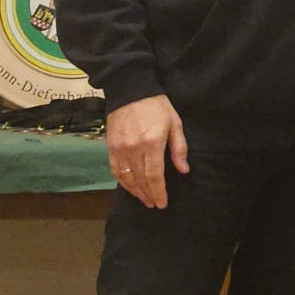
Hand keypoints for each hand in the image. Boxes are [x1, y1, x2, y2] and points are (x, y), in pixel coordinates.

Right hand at [107, 95, 188, 209]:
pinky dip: (122, 181)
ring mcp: (120, 148)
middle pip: (141, 179)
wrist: (130, 90)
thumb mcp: (175, 123)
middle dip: (148, 195)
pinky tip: (129, 187)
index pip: (155, 175)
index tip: (162, 203)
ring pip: (126, 178)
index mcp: (152, 143)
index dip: (159, 192)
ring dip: (135, 191)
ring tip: (144, 199)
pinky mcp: (110, 146)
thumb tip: (184, 170)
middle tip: (155, 204)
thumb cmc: (157, 106)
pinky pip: (115, 170)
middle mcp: (134, 149)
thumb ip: (179, 148)